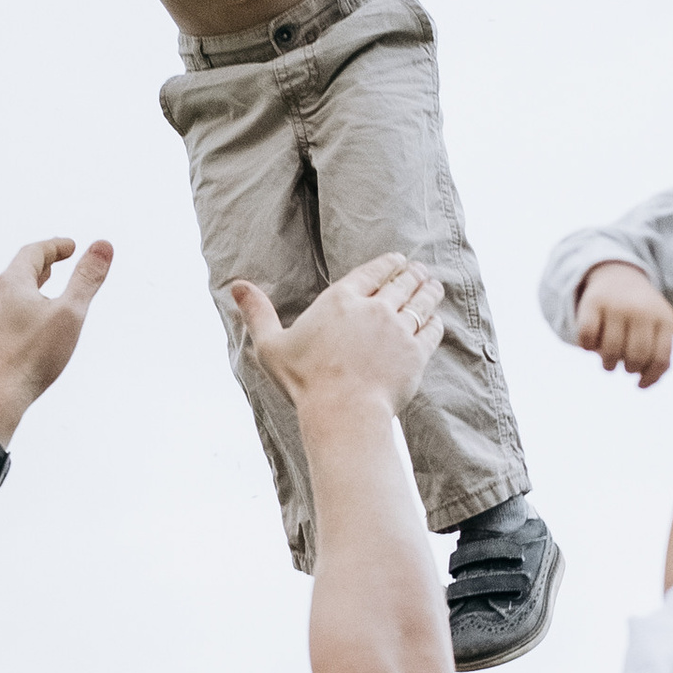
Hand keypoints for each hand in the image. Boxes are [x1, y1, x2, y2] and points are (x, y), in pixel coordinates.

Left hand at [0, 238, 114, 439]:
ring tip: (43, 287)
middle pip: (18, 270)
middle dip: (41, 263)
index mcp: (11, 283)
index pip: (33, 252)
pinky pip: (4, 313)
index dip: (54, 246)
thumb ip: (86, 279)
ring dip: (30, 285)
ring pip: (9, 293)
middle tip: (58, 260)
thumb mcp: (70, 313)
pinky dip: (20, 306)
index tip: (70, 246)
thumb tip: (103, 246)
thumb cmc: (33, 357)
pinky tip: (29, 324)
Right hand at [228, 252, 443, 419]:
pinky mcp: (415, 353)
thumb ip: (257, 312)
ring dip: (429, 290)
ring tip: (433, 285)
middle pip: (402, 282)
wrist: (342, 412)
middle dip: (413, 273)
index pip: (373, 271)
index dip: (389, 263)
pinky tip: (435, 319)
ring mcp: (398, 329)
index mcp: (341, 299)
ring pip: (421, 301)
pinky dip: (435, 321)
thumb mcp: (271, 345)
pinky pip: (431, 330)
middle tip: (420, 270)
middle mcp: (374, 308)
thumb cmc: (304, 381)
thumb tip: (236, 285)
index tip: (398, 260)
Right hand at [573, 259, 672, 387]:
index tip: (639, 383)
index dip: (649, 378)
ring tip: (608, 362)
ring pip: (610, 351)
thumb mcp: (658, 330)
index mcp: (665, 319)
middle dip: (628, 370)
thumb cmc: (641, 315)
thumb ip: (658, 359)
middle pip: (635, 358)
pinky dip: (588, 348)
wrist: (619, 276)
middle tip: (623, 365)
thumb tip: (643, 384)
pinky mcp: (593, 302)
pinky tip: (592, 345)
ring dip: (608, 365)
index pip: (659, 360)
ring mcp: (617, 304)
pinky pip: (588, 338)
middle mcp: (643, 310)